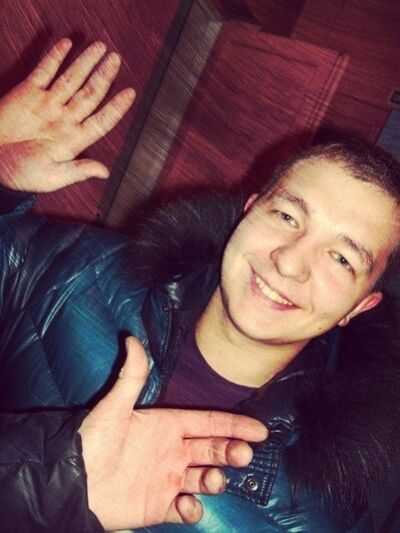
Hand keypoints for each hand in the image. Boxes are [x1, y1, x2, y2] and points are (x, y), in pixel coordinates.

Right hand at [0, 38, 134, 191]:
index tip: (131, 93)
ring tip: (100, 47)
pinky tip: (68, 45)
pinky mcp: (27, 93)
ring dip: (86, 63)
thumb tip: (105, 171)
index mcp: (73, 140)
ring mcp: (47, 104)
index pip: (101, 120)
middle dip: (104, 76)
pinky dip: (55, 58)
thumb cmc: (20, 174)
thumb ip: (77, 171)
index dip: (116, 107)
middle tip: (116, 59)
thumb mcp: (51, 177)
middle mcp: (64, 119)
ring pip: (71, 79)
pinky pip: (44, 71)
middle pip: (90, 94)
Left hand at [79, 337, 267, 529]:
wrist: (72, 483)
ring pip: (205, 478)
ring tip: (211, 480)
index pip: (209, 422)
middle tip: (243, 454)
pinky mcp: (160, 506)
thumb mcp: (114, 407)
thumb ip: (132, 376)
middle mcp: (173, 451)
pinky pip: (185, 509)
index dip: (235, 425)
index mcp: (168, 425)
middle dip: (232, 451)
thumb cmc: (94, 441)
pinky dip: (193, 510)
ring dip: (216, 479)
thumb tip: (132, 338)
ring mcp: (169, 478)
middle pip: (214, 449)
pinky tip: (189, 506)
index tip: (260, 430)